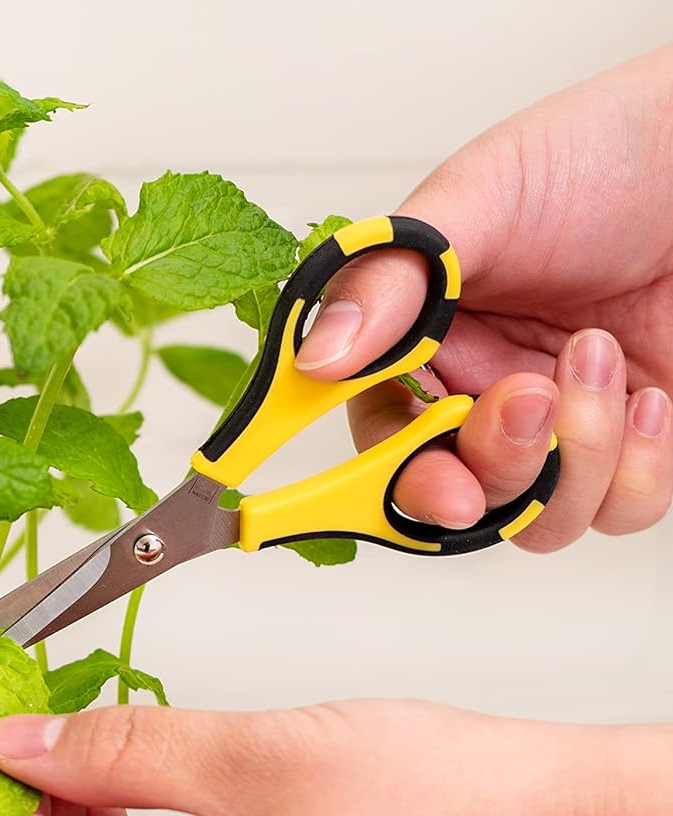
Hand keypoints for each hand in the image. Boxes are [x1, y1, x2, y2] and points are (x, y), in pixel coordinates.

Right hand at [295, 47, 672, 549]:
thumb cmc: (602, 153)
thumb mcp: (479, 198)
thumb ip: (391, 280)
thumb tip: (318, 357)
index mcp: (429, 348)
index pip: (381, 445)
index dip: (388, 483)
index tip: (425, 483)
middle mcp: (486, 398)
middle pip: (455, 500)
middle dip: (492, 467)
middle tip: (525, 401)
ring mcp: (562, 430)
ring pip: (538, 519)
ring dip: (573, 455)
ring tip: (595, 355)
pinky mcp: (637, 445)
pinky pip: (621, 510)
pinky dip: (636, 467)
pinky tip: (647, 396)